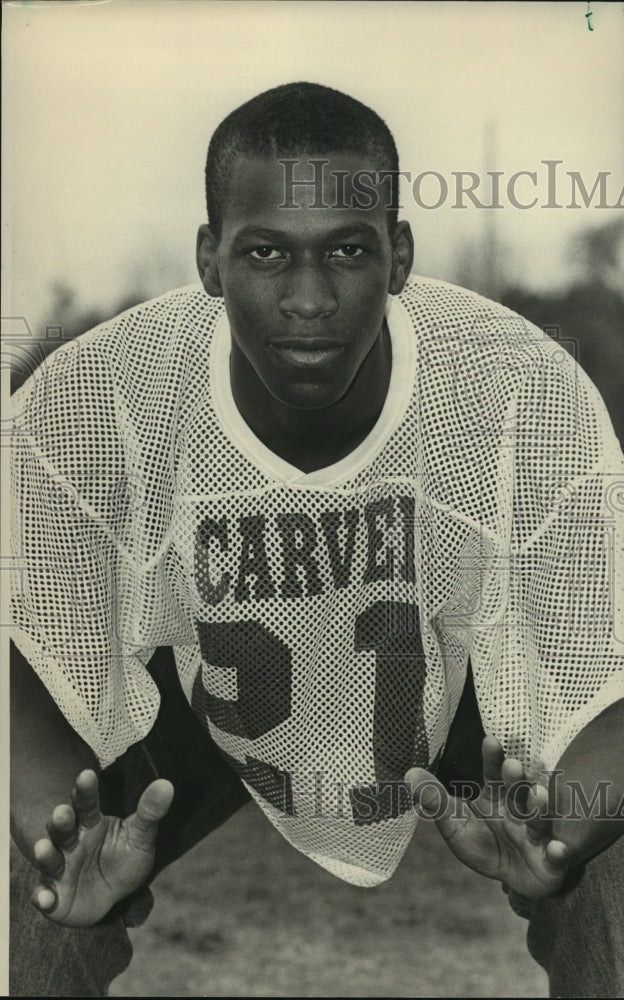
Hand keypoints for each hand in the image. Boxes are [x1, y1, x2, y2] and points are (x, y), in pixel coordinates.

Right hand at [31, 769, 173, 926]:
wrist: (111, 898)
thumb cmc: (122, 860)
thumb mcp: (139, 837)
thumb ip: (149, 812)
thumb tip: (167, 784)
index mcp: (90, 824)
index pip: (86, 803)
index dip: (85, 790)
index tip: (87, 774)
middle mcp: (70, 843)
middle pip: (62, 828)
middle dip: (60, 820)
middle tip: (62, 812)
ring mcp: (59, 869)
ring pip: (49, 859)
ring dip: (45, 854)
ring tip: (43, 848)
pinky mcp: (53, 897)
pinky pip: (44, 897)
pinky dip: (42, 898)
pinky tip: (44, 898)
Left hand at [406, 737, 569, 898]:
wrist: (515, 880)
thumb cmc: (484, 845)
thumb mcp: (455, 825)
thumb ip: (435, 800)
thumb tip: (409, 773)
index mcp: (498, 797)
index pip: (494, 773)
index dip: (493, 758)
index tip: (490, 740)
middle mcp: (520, 810)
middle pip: (518, 792)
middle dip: (516, 780)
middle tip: (512, 766)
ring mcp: (538, 835)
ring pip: (540, 820)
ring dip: (539, 809)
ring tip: (537, 797)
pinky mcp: (552, 863)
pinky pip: (558, 858)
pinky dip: (559, 854)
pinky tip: (557, 849)